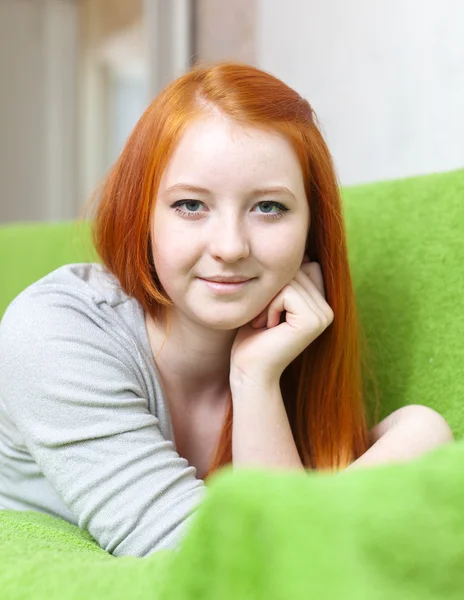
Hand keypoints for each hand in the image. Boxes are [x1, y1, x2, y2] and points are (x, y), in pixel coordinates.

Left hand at [230, 256, 333, 386]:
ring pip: (291, 279)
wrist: (249, 370)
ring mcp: (324, 315)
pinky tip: (268, 327)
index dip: (277, 282)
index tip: (268, 311)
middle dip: (271, 290)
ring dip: (268, 300)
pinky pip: (287, 292)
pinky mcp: (314, 321)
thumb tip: (299, 251)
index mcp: (320, 303)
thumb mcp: (269, 301)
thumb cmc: (252, 336)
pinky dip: (270, 306)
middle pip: (296, 270)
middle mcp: (327, 309)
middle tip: (263, 319)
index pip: (301, 266)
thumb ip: (285, 281)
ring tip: (265, 323)